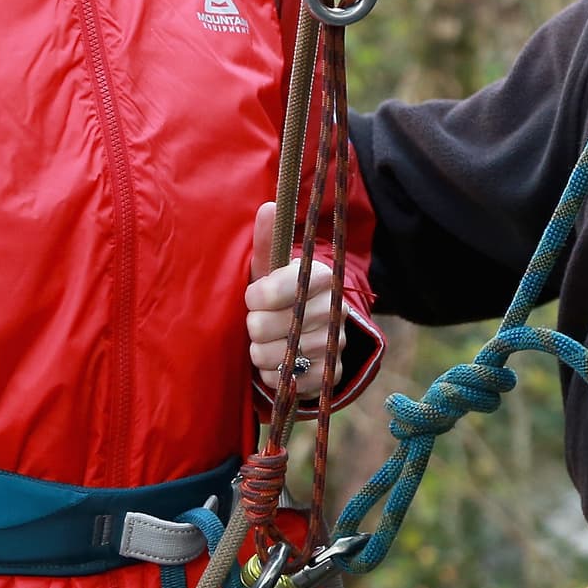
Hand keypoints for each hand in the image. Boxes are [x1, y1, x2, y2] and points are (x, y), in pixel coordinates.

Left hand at [245, 201, 345, 399]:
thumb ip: (268, 241)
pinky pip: (286, 381)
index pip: (280, 289)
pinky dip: (273, 374)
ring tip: (268, 341)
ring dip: (260, 352)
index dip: (258, 296)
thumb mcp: (270, 268)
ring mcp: (335, 344)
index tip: (252, 296)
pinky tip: (278, 361)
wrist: (304, 333)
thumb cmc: (278, 294)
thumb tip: (269, 206)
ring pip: (276, 356)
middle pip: (269, 327)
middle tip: (259, 322)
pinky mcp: (331, 375)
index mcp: (322, 277)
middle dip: (255, 326)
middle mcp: (335, 309)